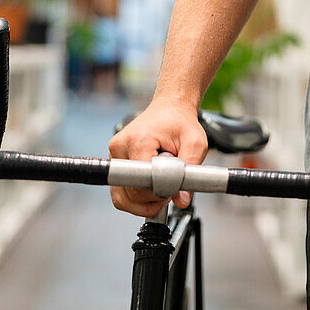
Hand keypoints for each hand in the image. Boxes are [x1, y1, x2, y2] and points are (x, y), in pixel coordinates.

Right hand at [108, 99, 207, 217]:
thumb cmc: (181, 122)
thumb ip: (190, 172)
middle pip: (128, 194)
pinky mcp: (114, 160)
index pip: (140, 184)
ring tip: (160, 188)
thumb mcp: (195, 143)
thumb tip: (182, 201)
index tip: (172, 187)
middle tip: (169, 188)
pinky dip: (135, 196)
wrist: (170, 107)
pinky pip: (120, 190)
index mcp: (139, 140)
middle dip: (151, 199)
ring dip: (142, 201)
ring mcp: (114, 154)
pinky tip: (152, 188)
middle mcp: (120, 147)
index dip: (158, 193)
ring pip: (120, 196)